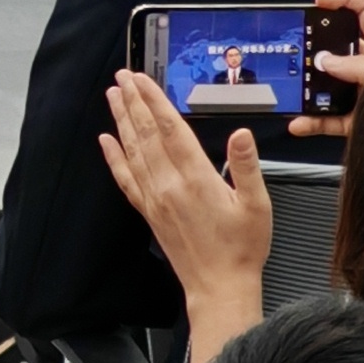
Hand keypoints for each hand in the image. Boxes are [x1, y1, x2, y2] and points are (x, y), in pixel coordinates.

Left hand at [97, 69, 272, 362]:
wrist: (219, 286)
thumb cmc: (242, 248)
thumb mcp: (257, 205)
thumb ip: (247, 167)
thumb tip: (241, 134)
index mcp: (196, 179)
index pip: (170, 129)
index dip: (154, 100)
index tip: (141, 78)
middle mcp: (168, 185)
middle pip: (146, 134)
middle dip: (133, 101)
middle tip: (122, 76)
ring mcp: (154, 198)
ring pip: (132, 151)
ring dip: (121, 120)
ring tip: (113, 96)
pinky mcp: (148, 211)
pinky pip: (125, 178)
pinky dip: (114, 157)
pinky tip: (106, 141)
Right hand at [286, 0, 363, 137]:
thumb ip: (359, 67)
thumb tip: (328, 62)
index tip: (320, 2)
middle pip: (339, 43)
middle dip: (315, 43)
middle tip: (299, 46)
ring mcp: (362, 91)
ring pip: (327, 82)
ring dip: (306, 87)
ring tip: (292, 88)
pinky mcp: (356, 118)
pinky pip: (327, 117)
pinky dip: (311, 121)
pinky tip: (299, 123)